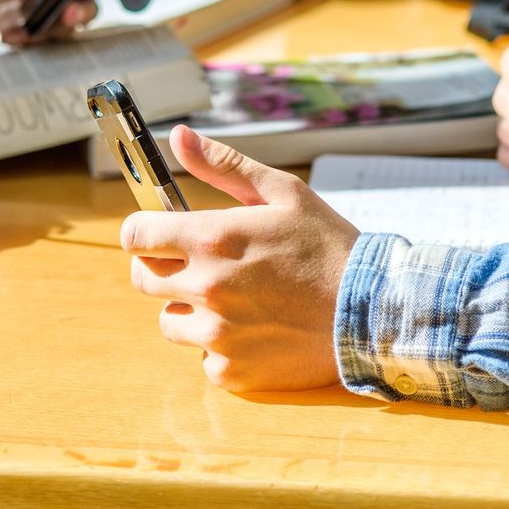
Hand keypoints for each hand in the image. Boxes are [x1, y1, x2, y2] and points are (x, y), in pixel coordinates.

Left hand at [120, 125, 358, 392]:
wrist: (373, 311)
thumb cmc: (330, 246)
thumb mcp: (283, 192)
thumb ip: (224, 166)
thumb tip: (178, 137)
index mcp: (212, 239)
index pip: (135, 236)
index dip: (143, 231)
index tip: (158, 233)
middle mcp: (206, 288)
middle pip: (144, 279)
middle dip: (165, 268)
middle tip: (203, 264)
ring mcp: (216, 334)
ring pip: (170, 321)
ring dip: (190, 310)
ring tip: (235, 299)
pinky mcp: (231, 371)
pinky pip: (203, 357)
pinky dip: (221, 347)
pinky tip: (255, 330)